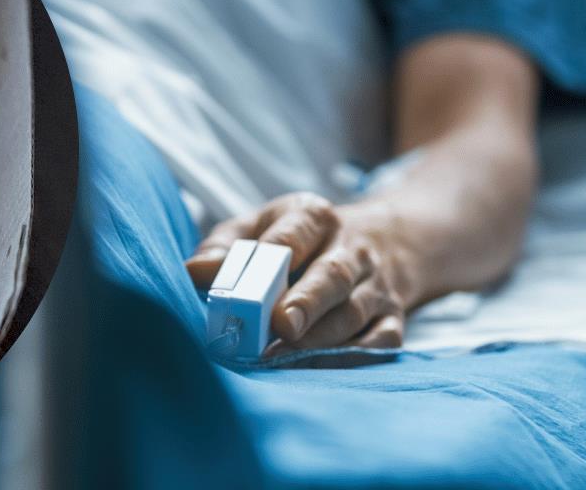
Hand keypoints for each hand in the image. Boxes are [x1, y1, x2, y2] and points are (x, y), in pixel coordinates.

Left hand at [186, 192, 417, 352]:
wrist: (381, 242)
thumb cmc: (297, 240)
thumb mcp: (258, 227)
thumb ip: (224, 248)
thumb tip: (193, 273)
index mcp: (313, 216)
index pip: (296, 232)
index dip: (277, 253)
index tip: (256, 282)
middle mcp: (351, 248)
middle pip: (331, 275)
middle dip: (307, 302)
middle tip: (281, 326)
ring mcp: (375, 284)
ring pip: (353, 312)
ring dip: (320, 338)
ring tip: (283, 357)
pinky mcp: (392, 317)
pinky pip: (380, 342)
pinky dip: (350, 358)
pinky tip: (316, 369)